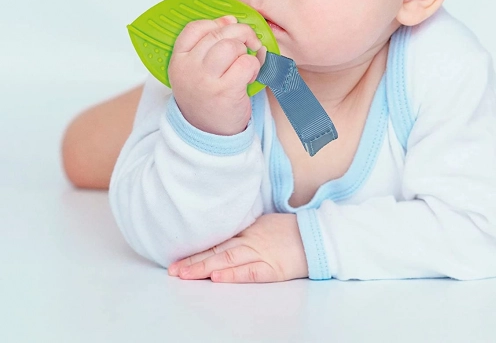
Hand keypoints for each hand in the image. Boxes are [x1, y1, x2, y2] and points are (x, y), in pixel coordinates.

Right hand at [168, 15, 266, 135]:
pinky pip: (246, 63)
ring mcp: (206, 80)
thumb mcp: (195, 71)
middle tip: (250, 42)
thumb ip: (207, 45)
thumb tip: (230, 19)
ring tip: (246, 63)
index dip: (217, 24)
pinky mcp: (225, 91)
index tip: (229, 28)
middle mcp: (189, 68)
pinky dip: (254, 66)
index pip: (195, 28)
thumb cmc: (206, 98)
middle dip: (240, 33)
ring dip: (246, 51)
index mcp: (178, 60)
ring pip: (232, 46)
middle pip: (218, 34)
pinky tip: (250, 76)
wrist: (207, 135)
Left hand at [168, 213, 308, 282]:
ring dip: (204, 268)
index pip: (217, 240)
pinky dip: (233, 275)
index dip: (196, 248)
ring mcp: (261, 254)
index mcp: (248, 229)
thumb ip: (243, 230)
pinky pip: (250, 272)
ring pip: (228, 260)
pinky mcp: (273, 269)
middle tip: (173, 270)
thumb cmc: (291, 231)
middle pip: (217, 251)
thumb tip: (221, 236)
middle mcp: (251, 240)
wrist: (317, 236)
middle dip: (193, 261)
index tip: (176, 257)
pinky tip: (218, 278)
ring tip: (185, 274)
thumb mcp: (264, 223)